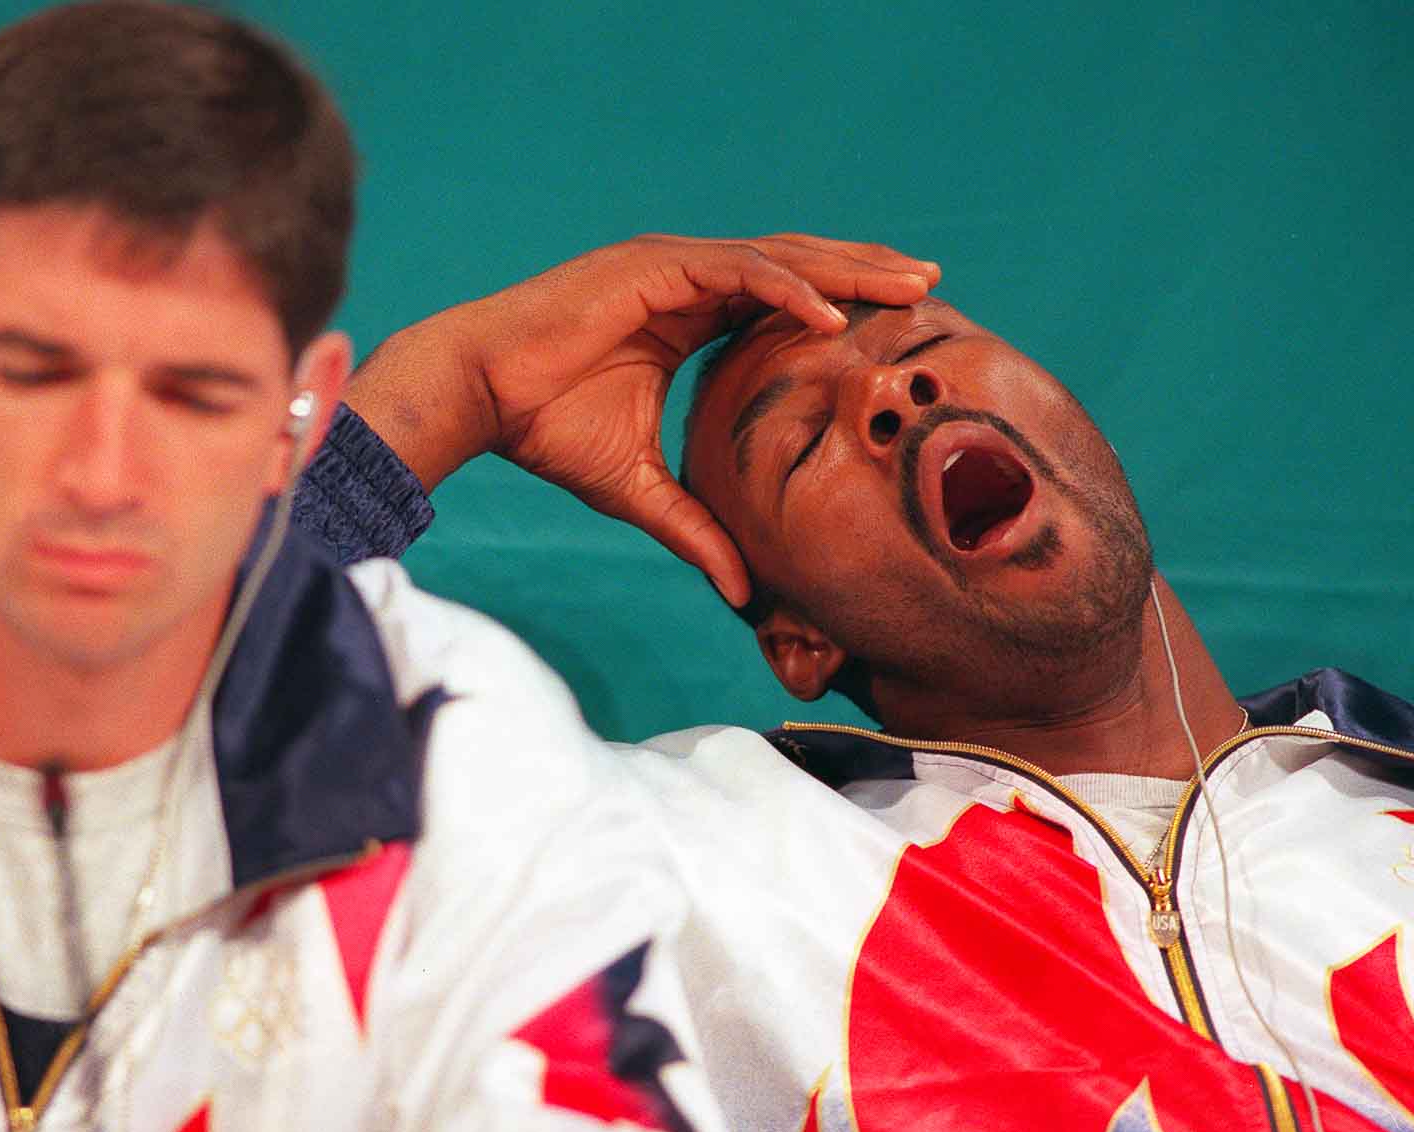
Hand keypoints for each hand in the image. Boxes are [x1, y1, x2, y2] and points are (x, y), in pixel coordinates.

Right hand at [344, 234, 938, 604]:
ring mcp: (671, 265)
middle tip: (932, 284)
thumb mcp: (637, 488)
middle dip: (865, 272)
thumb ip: (695, 527)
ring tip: (910, 284)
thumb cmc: (544, 432)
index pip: (784, 299)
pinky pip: (736, 273)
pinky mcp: (651, 267)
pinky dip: (786, 290)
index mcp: (689, 315)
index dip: (843, 304)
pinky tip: (832, 312)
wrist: (480, 396)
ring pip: (780, 259)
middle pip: (797, 268)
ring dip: (848, 269)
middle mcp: (687, 280)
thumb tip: (742, 591)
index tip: (900, 323)